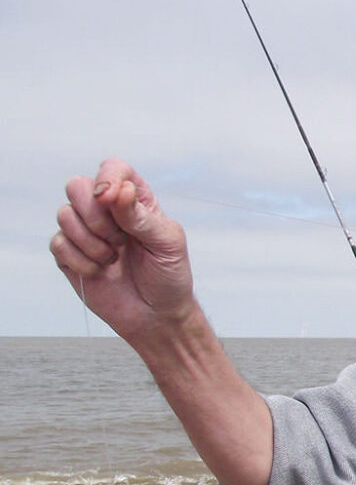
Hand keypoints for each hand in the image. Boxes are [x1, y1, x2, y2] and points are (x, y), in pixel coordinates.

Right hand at [50, 158, 194, 340]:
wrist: (157, 315)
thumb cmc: (169, 276)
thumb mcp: (168, 243)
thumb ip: (142, 215)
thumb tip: (120, 190)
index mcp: (135, 201)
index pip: (113, 168)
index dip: (108, 178)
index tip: (111, 199)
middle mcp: (107, 212)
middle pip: (77, 186)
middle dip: (96, 216)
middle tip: (119, 240)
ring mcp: (85, 232)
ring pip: (64, 215)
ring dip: (91, 242)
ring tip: (113, 259)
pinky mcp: (70, 255)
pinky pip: (58, 244)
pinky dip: (81, 261)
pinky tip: (100, 271)